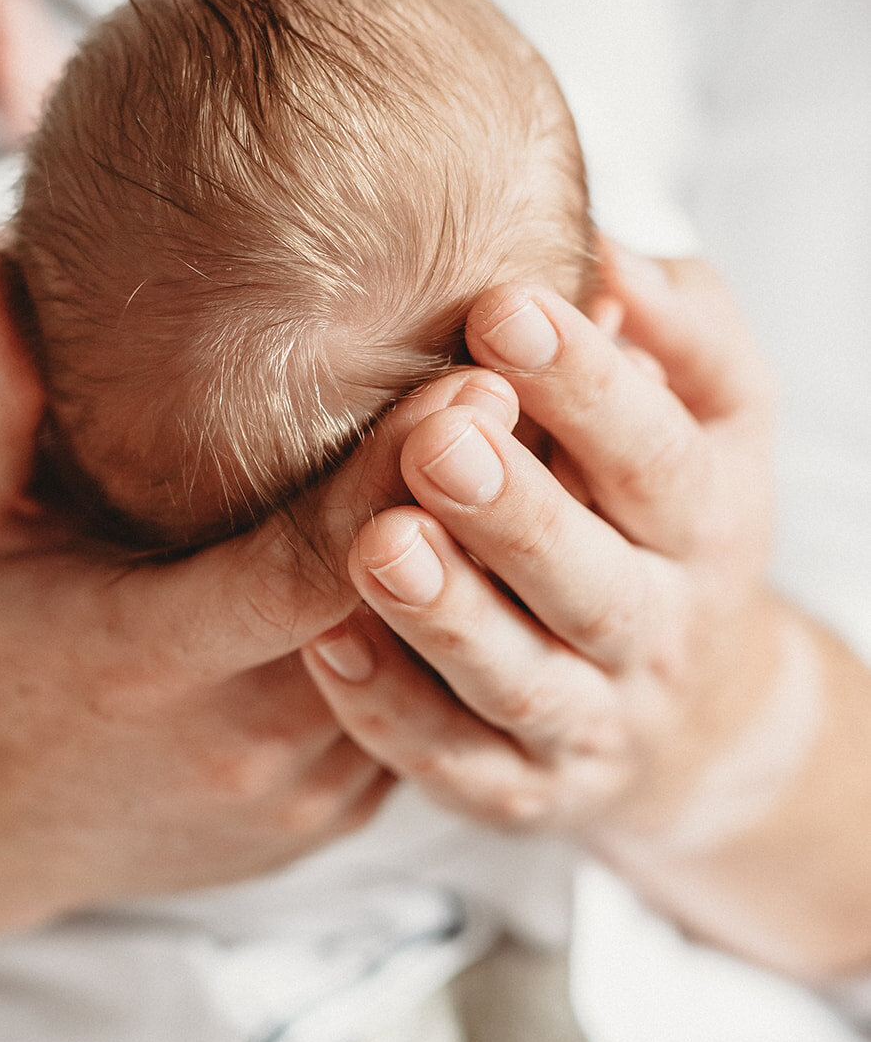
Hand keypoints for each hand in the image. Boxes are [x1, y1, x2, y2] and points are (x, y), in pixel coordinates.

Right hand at [0, 252, 512, 997]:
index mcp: (149, 659)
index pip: (300, 569)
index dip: (396, 479)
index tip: (481, 378)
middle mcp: (244, 740)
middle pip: (408, 612)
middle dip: (496, 495)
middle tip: (576, 371)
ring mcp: (304, 791)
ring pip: (443, 668)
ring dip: (510, 558)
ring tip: (578, 436)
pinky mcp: (338, 815)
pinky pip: (431, 711)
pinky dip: (482, 622)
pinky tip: (529, 536)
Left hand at [304, 252, 780, 848]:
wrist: (698, 708)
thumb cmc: (672, 512)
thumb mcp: (715, 414)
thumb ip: (677, 328)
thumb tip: (607, 254)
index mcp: (704, 520)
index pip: (655, 454)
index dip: (586, 385)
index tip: (503, 309)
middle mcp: (658, 628)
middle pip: (592, 581)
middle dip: (516, 512)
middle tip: (438, 441)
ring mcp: (594, 720)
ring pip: (522, 682)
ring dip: (448, 619)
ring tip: (378, 546)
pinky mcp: (527, 788)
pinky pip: (459, 764)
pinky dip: (393, 714)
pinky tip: (326, 647)